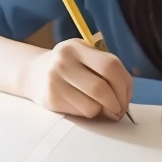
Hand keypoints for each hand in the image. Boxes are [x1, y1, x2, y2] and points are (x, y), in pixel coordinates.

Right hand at [17, 39, 132, 119]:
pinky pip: (81, 113)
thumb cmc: (69, 66)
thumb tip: (126, 95)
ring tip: (105, 108)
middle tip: (121, 109)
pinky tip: (88, 107)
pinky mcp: (51, 100)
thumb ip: (105, 68)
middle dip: (118, 103)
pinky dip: (91, 113)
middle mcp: (63, 62)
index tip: (127, 95)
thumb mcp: (84, 55)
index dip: (125, 84)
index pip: (110, 65)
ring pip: (93, 106)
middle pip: (102, 88)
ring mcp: (54, 82)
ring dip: (105, 111)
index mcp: (76, 48)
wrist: (34, 73)